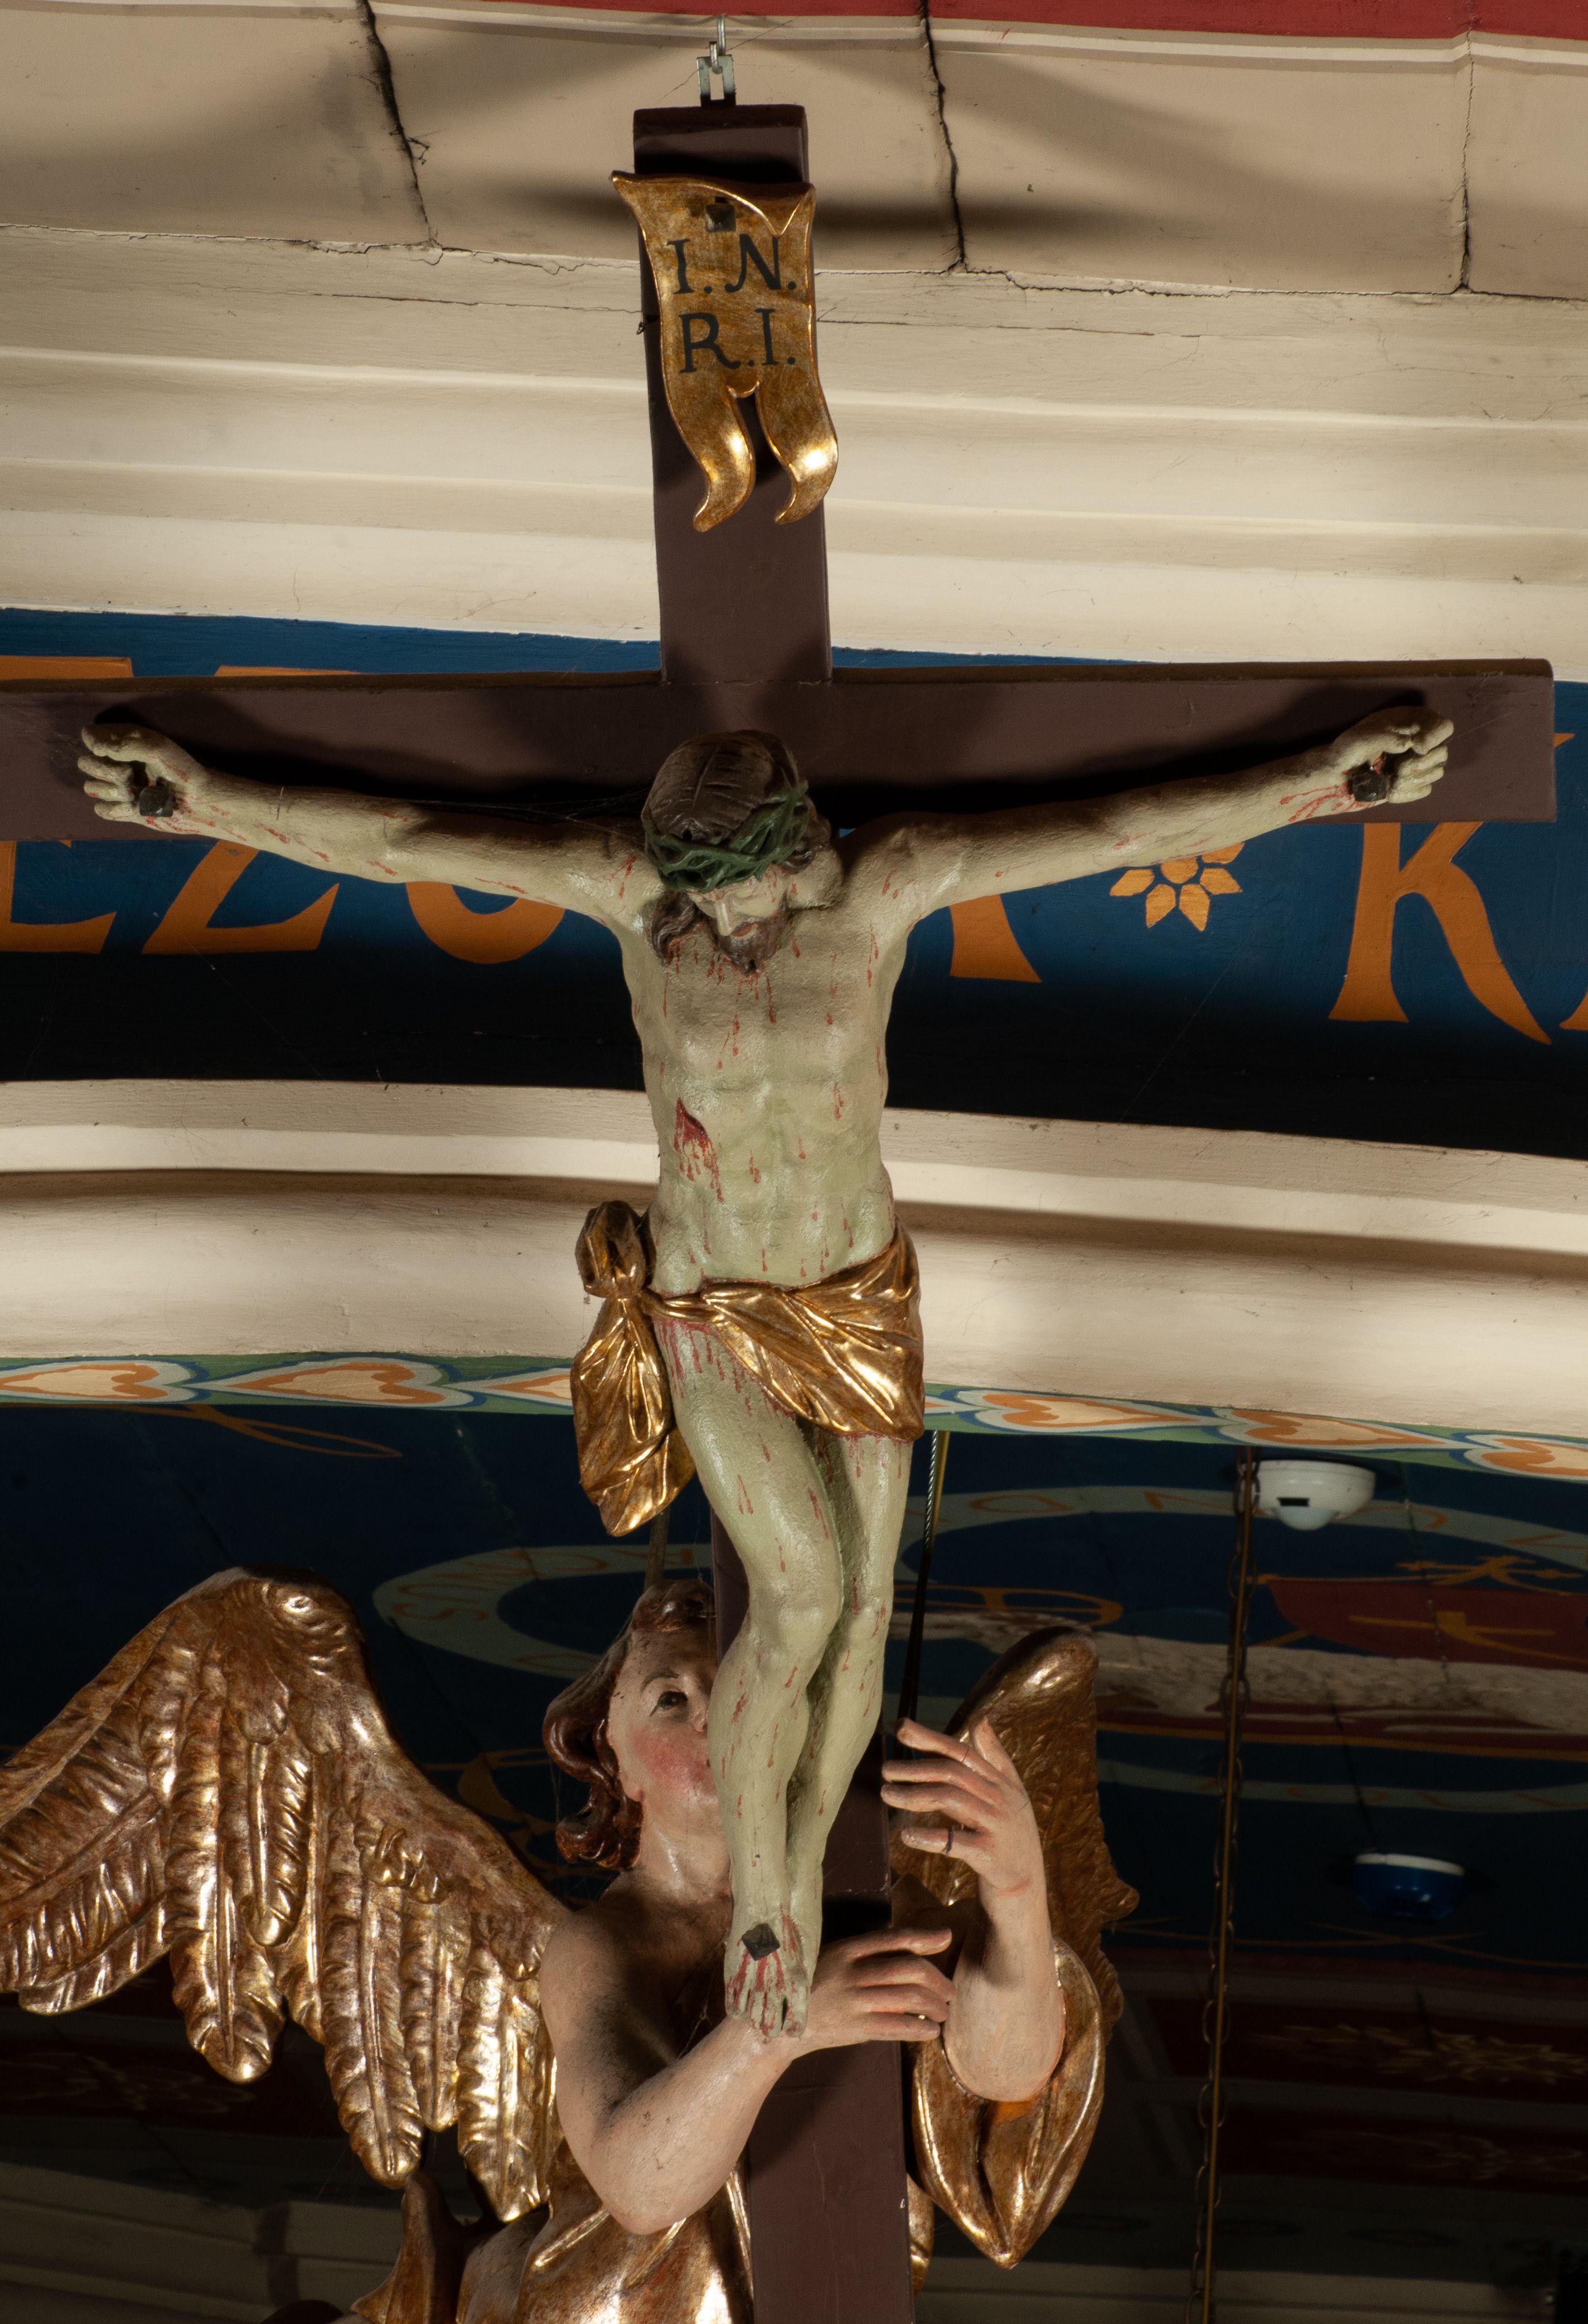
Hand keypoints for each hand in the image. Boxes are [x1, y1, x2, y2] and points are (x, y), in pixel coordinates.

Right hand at [77, 725, 214, 833]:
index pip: (89, 735)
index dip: (94, 744)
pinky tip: (137, 808)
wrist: (197, 801)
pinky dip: (117, 810)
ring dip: (113, 792)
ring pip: (90, 788)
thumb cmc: (181, 770)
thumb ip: (125, 745)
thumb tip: (94, 746)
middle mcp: (116, 762)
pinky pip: (101, 810)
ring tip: (137, 792)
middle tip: (128, 774)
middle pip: (84, 763)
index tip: (111, 751)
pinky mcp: (121, 808)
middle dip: (104, 770)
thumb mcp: (157, 749)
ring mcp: (117, 786)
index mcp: (122, 741)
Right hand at [795, 1926, 954, 2052]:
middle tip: (950, 1992)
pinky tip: (929, 2032)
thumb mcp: (834, 1958)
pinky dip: (919, 2029)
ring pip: (907, 1997)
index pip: (893, 1938)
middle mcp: (852, 1971)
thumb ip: (866, 1953)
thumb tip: (910, 1952)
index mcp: (847, 1949)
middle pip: (908, 1969)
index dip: (923, 1936)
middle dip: (937, 1980)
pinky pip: (895, 2026)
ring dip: (934, 2006)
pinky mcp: (854, 2027)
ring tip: (943, 2013)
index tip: (947, 1938)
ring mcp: (853, 2000)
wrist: (779, 2023)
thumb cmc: (814, 1986)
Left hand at [884, 1717, 1045, 1909]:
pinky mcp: (990, 1855)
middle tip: (885, 1770)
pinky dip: (930, 1837)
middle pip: (952, 1773)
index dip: (930, 1737)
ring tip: (887, 1795)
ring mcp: (996, 1825)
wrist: (1027, 1886)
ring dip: (914, 1796)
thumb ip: (994, 1755)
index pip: (961, 1751)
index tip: (900, 1726)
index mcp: (999, 1781)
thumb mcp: (1010, 1792)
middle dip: (915, 1768)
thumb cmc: (1010, 1835)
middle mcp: (999, 1798)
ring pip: (951, 1800)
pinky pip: (956, 1842)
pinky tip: (907, 1835)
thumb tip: (981, 1718)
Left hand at [1327, 708, 1453, 805]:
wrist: (1338, 776)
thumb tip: (1409, 742)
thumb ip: (1386, 737)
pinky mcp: (1413, 782)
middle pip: (1442, 752)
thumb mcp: (1361, 739)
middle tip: (1397, 769)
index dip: (1435, 737)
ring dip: (1412, 779)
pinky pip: (1425, 789)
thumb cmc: (1348, 750)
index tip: (1417, 746)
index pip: (1443, 726)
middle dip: (1420, 764)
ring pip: (1437, 772)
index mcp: (1411, 722)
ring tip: (1390, 779)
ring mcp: (1419, 762)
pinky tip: (1389, 790)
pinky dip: (1408, 792)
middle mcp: (1420, 740)